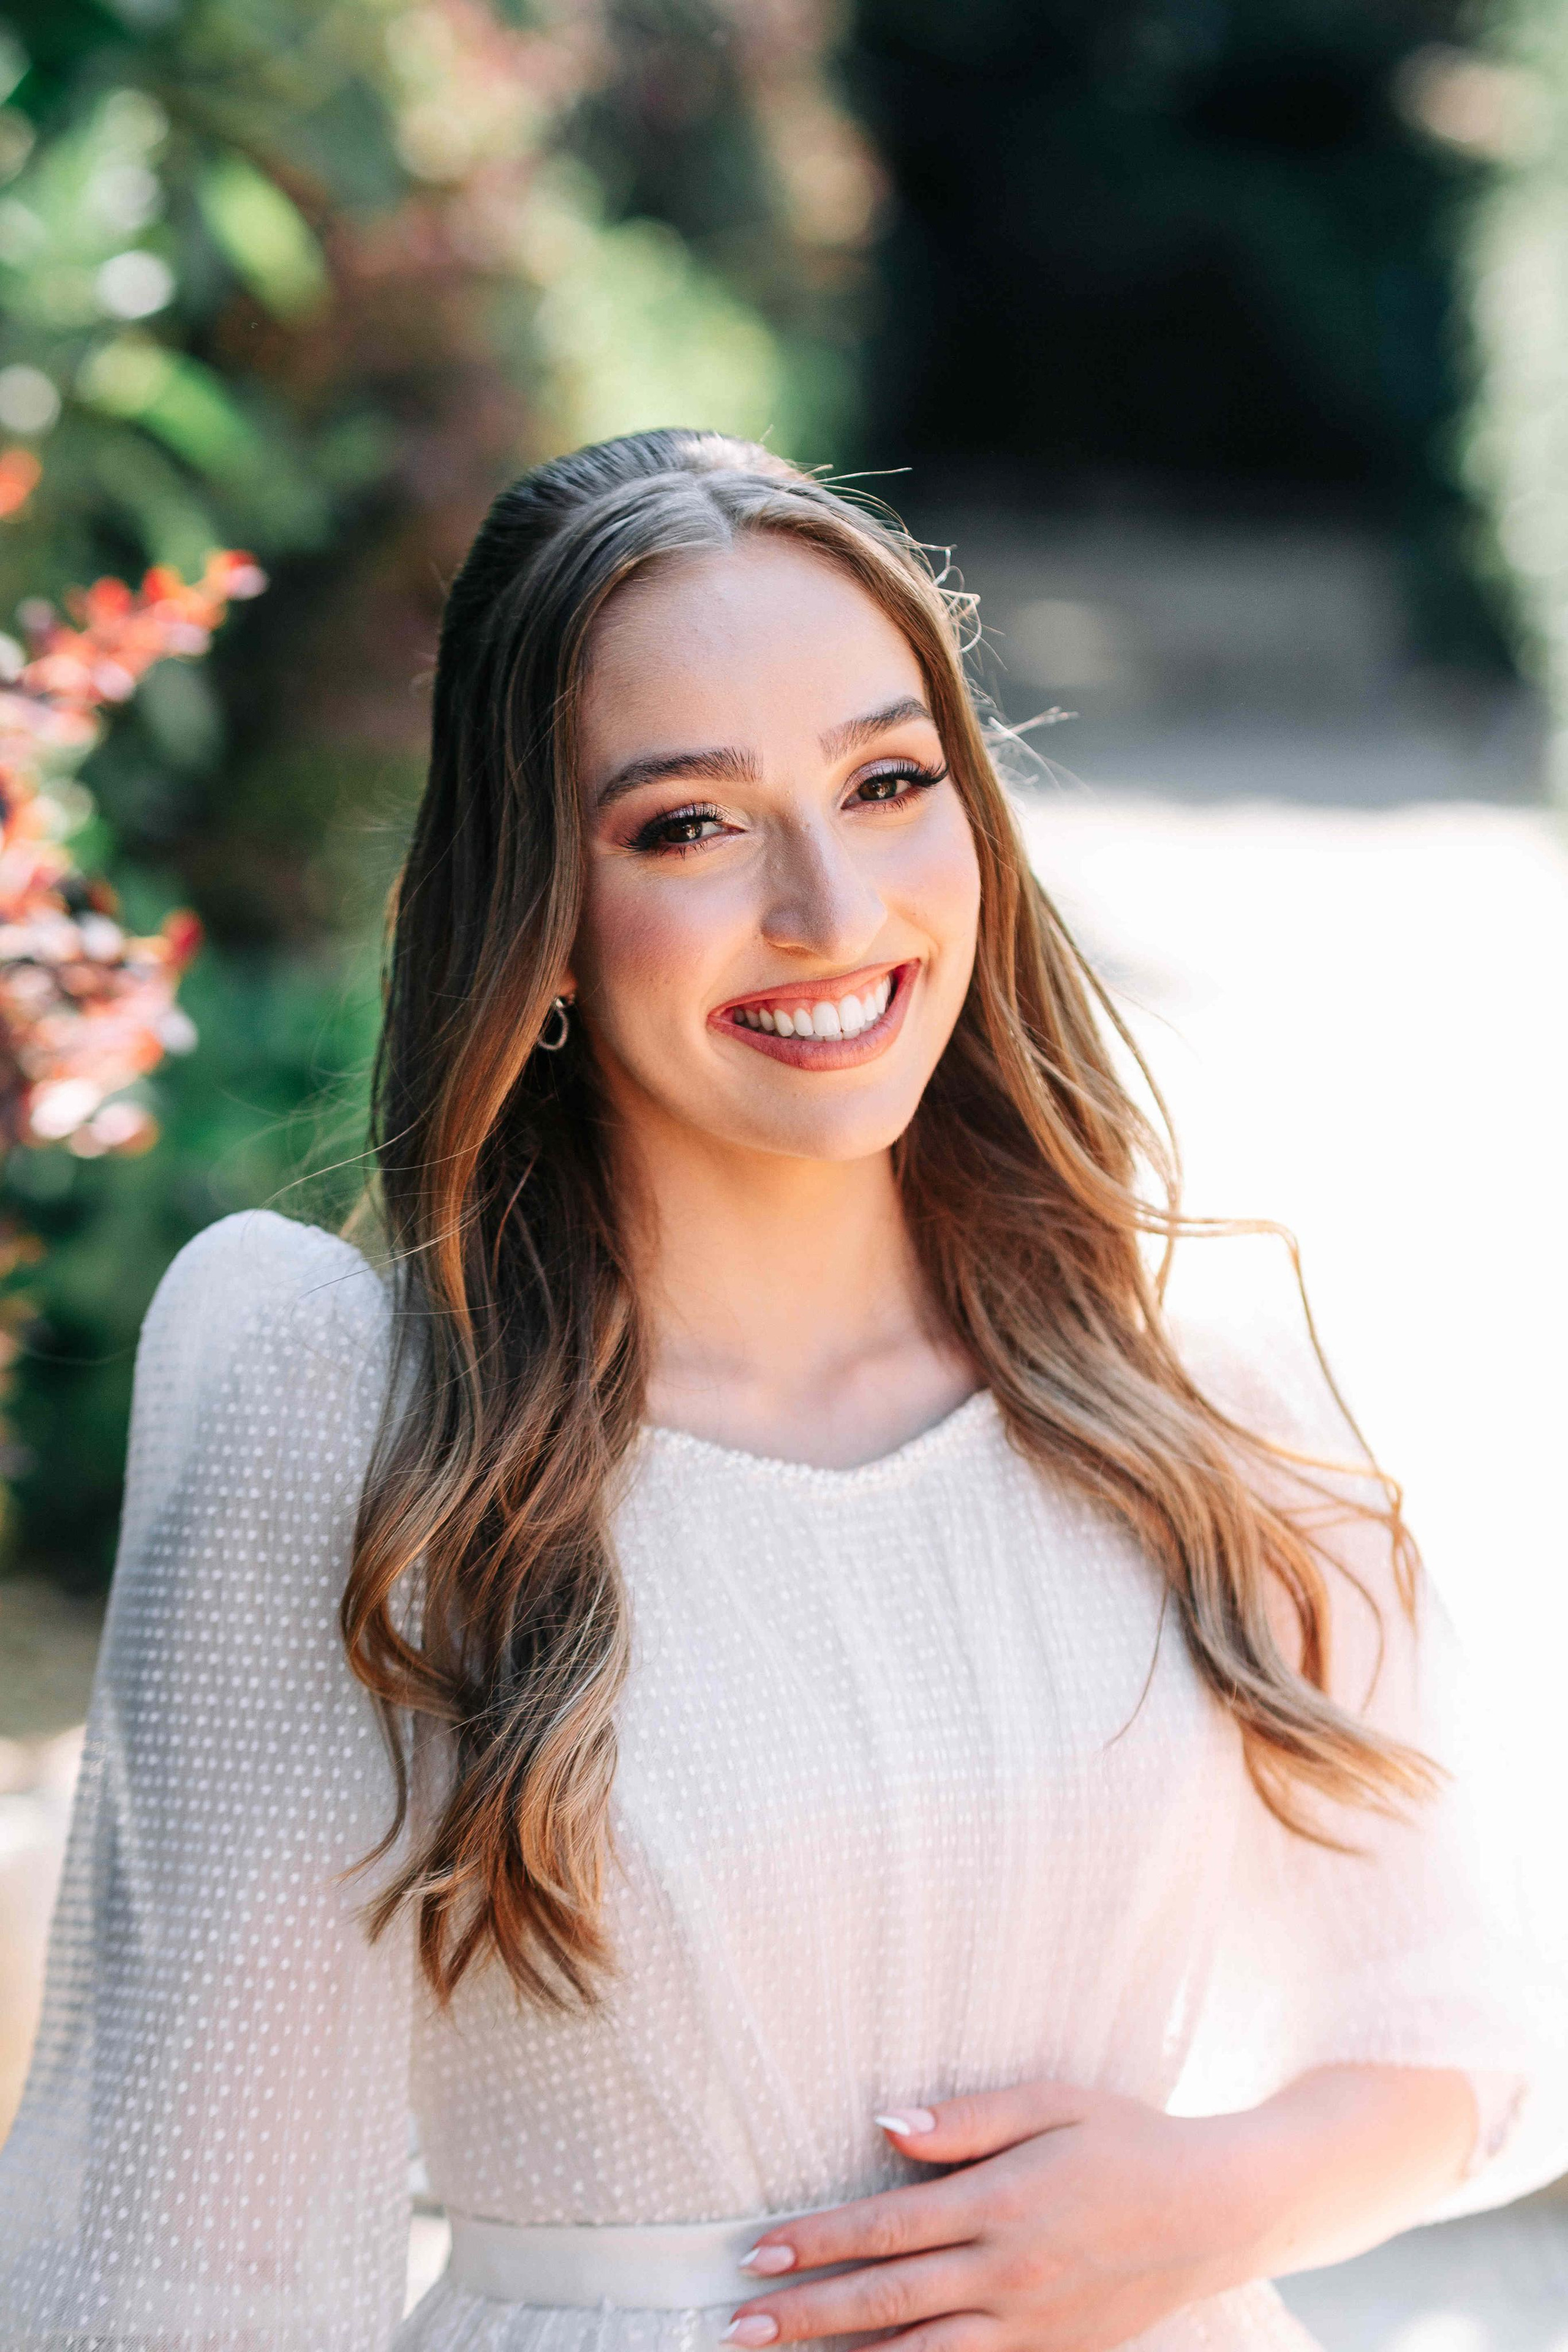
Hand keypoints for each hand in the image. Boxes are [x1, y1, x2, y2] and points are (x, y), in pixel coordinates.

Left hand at [722, 2080, 1254, 2351]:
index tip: (757, 2253)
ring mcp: (1030, 2326)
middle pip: (886, 2302)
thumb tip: (884, 2127)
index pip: (885, 2229)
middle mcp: (1007, 2274)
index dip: (816, 2243)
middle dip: (805, 2315)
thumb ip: (966, 2119)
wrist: (1216, 2212)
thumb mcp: (1051, 2102)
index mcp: (1000, 2204)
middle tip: (739, 2325)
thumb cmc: (1127, 2140)